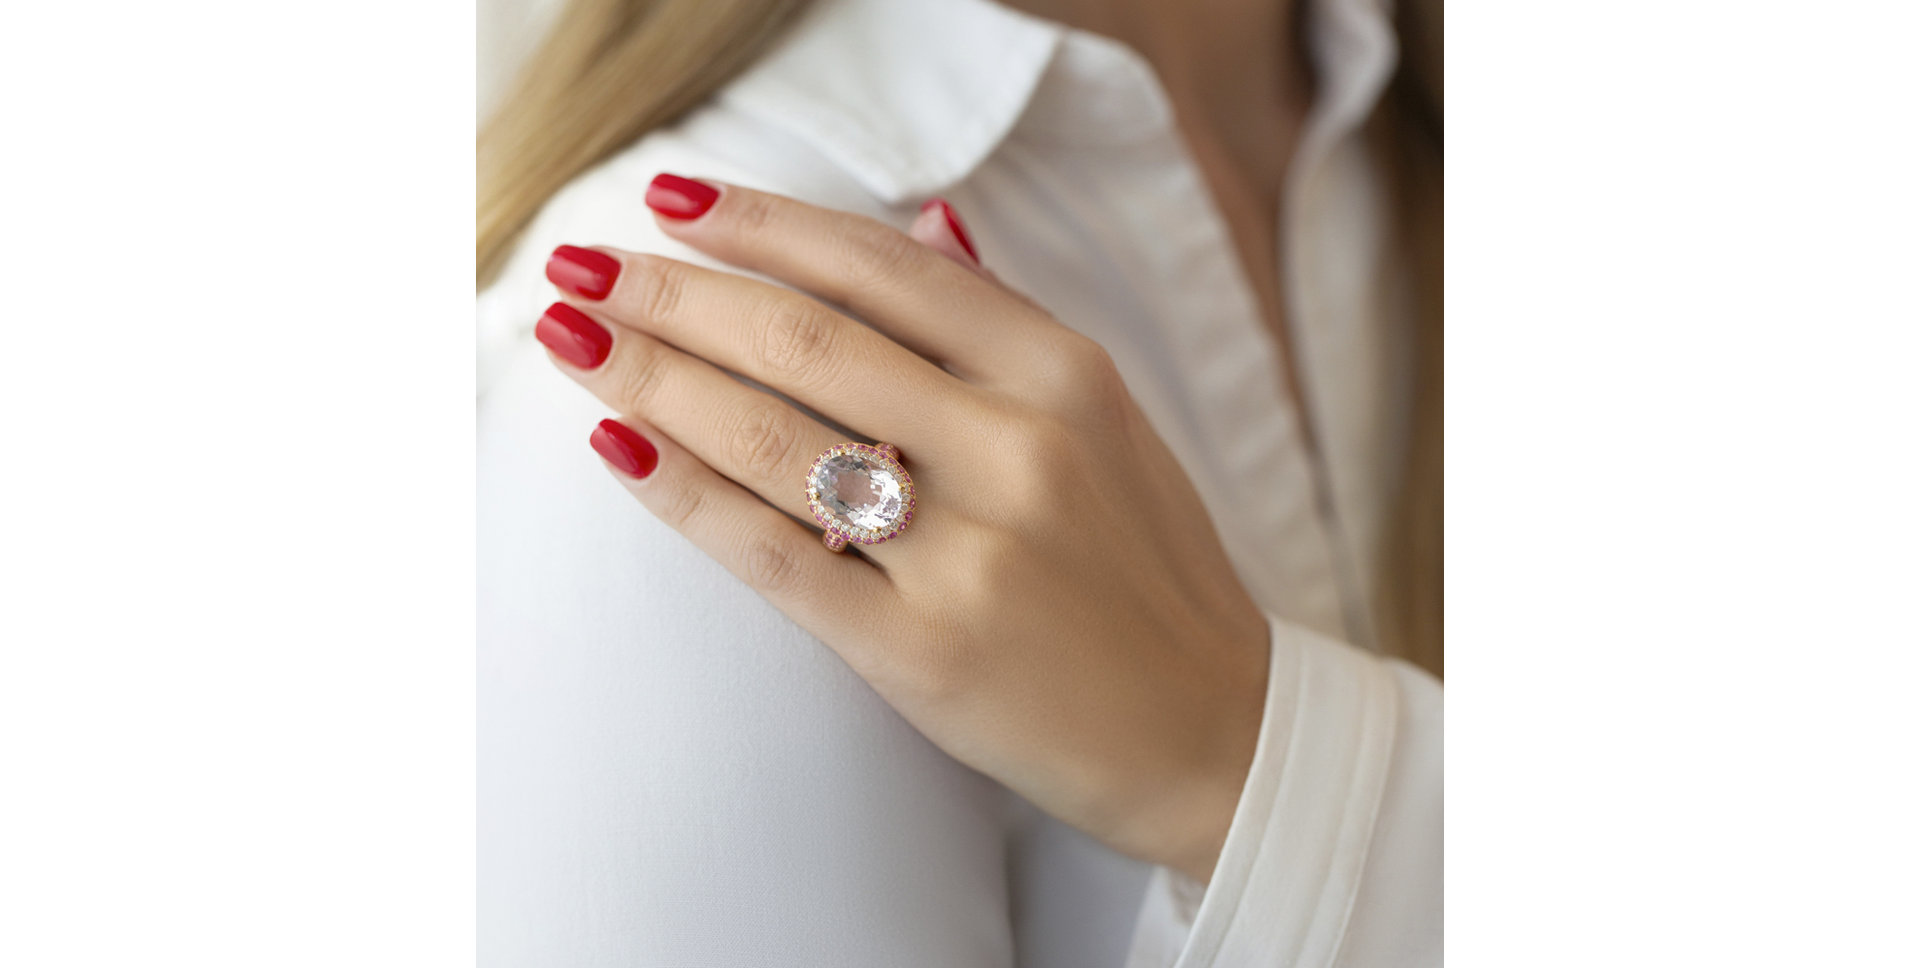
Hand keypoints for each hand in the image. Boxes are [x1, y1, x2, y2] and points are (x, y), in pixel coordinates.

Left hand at [535, 175, 1270, 881]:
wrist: (1211, 732)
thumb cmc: (1145, 570)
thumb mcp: (1110, 422)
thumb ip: (1008, 328)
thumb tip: (924, 221)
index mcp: (1063, 374)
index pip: (880, 266)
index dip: (761, 223)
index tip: (673, 203)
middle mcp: (1017, 447)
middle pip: (804, 339)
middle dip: (672, 292)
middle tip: (580, 264)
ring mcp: (968, 552)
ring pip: (772, 437)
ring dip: (652, 375)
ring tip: (571, 336)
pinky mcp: (921, 651)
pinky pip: (771, 556)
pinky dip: (683, 493)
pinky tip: (618, 445)